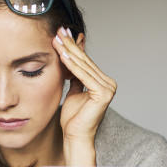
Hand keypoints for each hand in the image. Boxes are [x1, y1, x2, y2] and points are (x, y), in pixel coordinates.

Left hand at [53, 27, 115, 144]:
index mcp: (103, 82)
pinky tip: (63, 55)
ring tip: (57, 40)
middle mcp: (109, 83)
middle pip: (85, 61)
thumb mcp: (73, 92)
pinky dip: (72, 66)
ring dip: (69, 52)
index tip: (62, 34)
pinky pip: (84, 76)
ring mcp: (108, 88)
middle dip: (70, 45)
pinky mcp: (103, 93)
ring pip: (83, 66)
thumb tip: (71, 59)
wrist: (75, 136)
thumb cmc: (73, 118)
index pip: (85, 61)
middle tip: (58, 30)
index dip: (73, 47)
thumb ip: (75, 77)